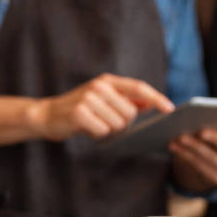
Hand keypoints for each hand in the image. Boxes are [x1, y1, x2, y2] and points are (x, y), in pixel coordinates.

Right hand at [28, 73, 172, 140]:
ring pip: (118, 124)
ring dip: (109, 130)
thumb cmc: (80, 110)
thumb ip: (126, 101)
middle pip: (130, 112)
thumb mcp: (103, 100)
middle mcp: (99, 86)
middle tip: (106, 122)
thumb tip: (150, 103)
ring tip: (94, 124)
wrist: (46, 115)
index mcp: (108, 81)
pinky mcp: (80, 113)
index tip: (170, 108)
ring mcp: (88, 98)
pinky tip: (86, 129)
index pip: (139, 87)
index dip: (156, 98)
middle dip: (123, 123)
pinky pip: (103, 131)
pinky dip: (97, 135)